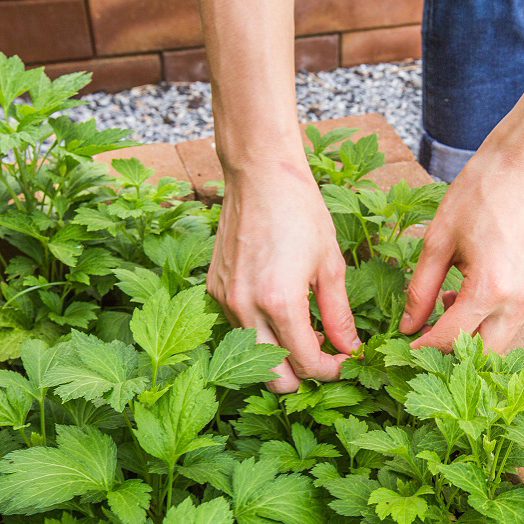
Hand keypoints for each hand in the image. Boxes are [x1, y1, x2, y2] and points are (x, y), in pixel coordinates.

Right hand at [207, 159, 360, 392]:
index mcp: (280, 302)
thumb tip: (349, 347)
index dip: (331, 370)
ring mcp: (225, 300)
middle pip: (272, 378)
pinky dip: (262, 331)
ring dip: (281, 353)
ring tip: (304, 327)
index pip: (306, 365)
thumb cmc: (300, 212)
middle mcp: (245, 308)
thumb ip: (338, 315)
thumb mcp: (329, 265)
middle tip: (323, 355)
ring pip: (253, 354)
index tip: (344, 359)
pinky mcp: (215, 289)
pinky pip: (240, 327)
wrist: (260, 176)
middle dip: (301, 376)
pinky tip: (279, 308)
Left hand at [400, 140, 523, 352]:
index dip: (423, 348)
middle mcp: (520, 302)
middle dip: (449, 351)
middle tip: (423, 333)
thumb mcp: (438, 243)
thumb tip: (408, 325)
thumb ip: (421, 290)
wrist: (520, 166)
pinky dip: (487, 323)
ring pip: (501, 343)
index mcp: (490, 289)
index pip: (450, 338)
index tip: (405, 348)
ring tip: (445, 304)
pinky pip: (513, 324)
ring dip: (470, 337)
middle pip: (481, 353)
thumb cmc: (478, 196)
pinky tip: (465, 296)